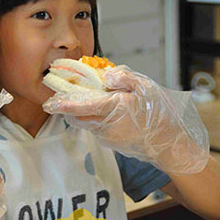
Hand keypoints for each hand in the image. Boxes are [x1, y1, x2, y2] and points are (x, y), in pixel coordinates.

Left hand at [42, 65, 208, 173]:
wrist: (170, 143)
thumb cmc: (159, 113)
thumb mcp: (145, 87)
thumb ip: (124, 78)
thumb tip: (105, 76)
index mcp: (113, 109)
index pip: (81, 106)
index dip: (63, 105)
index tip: (49, 103)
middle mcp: (106, 125)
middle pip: (77, 117)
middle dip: (69, 109)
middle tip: (65, 97)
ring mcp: (107, 136)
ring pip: (86, 123)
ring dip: (84, 113)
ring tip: (94, 101)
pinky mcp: (110, 143)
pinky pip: (96, 128)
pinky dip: (96, 119)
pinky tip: (108, 112)